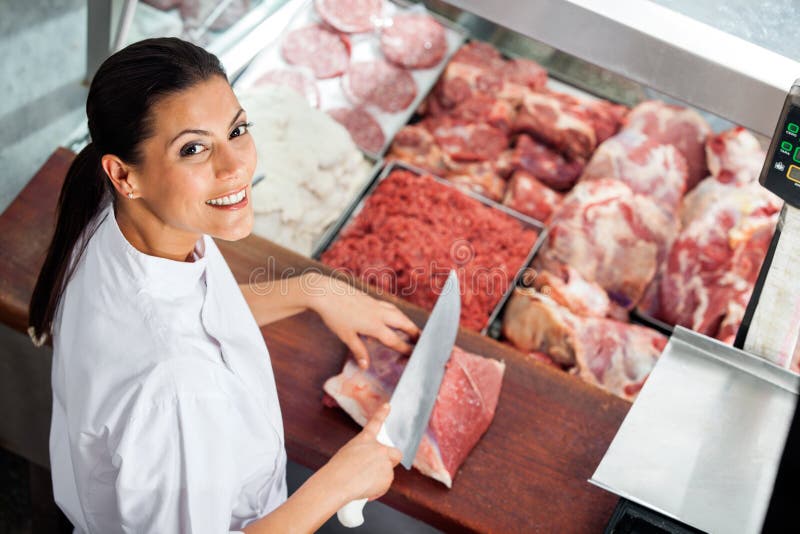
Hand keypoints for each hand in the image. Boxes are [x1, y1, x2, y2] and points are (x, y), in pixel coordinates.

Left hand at [303, 274, 419, 367]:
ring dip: (407, 321)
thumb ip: (359, 351)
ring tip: (411, 329)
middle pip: (403, 323)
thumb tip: (366, 366)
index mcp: (375, 325)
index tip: (413, 355)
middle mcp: (379, 314)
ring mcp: (376, 304)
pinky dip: (396, 313)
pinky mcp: (371, 298)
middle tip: (422, 340)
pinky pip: (389, 307)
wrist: (326, 292)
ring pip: (398, 313)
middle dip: (414, 332)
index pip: (395, 340)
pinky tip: (393, 316)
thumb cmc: (335, 315)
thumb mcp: (346, 336)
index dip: (406, 348)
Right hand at [323, 404, 401, 502]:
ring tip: (361, 483)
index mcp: (364, 439)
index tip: (387, 406)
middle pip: (395, 453)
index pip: (376, 422)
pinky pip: (384, 486)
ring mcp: (385, 462)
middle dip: (392, 460)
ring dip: (378, 479)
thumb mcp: (348, 455)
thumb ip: (362, 456)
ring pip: (387, 474)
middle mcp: (379, 448)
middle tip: (381, 467)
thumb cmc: (337, 471)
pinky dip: (376, 490)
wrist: (338, 482)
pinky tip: (365, 490)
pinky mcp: (388, 477)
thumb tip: (368, 468)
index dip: (382, 414)